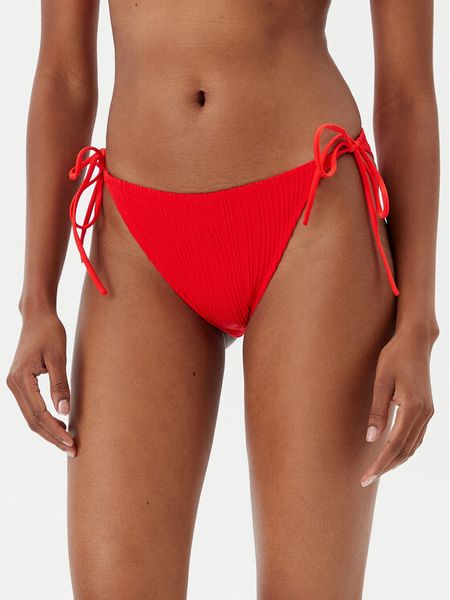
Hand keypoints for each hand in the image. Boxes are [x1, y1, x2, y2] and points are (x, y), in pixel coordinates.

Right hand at [6, 312, 75, 456]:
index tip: (72, 442)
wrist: (37, 316)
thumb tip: (64, 411)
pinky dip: (43, 420)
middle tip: (72, 449)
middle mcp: (13, 384)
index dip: (55, 431)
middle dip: (52, 437)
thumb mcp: (58, 357)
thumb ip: (60, 384)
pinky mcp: (20, 383)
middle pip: (32, 421)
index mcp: (21, 379)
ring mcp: (14, 385)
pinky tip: (59, 425)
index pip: (39, 414)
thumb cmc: (50, 332)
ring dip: (48, 431)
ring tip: (67, 442)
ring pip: (30, 417)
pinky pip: (30, 408)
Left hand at [360, 328, 436, 486]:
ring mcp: (429, 412)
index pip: (395, 445)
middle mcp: (425, 413)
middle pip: (405, 450)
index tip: (365, 477)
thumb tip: (371, 439)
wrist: (415, 341)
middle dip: (386, 467)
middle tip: (365, 479)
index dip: (380, 464)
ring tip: (375, 470)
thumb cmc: (394, 357)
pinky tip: (390, 452)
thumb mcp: (381, 382)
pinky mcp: (427, 409)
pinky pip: (416, 437)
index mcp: (413, 407)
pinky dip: (404, 449)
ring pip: (413, 446)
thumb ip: (377, 411)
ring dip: (395, 460)